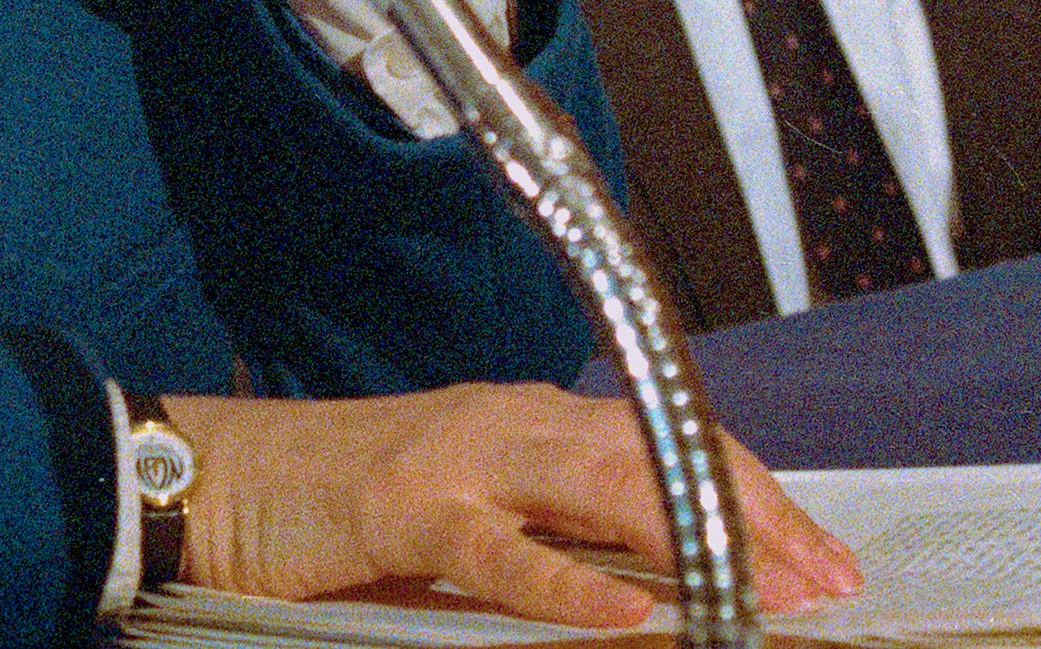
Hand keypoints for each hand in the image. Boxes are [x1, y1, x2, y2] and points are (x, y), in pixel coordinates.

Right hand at [163, 384, 861, 625]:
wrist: (215, 483)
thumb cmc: (338, 510)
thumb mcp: (469, 521)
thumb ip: (554, 542)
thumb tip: (652, 594)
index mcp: (529, 422)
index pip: (670, 442)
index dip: (755, 494)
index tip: (824, 559)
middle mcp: (509, 421)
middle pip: (661, 452)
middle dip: (754, 514)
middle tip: (826, 581)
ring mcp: (457, 457)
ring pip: (600, 482)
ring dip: (694, 536)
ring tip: (762, 591)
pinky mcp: (401, 508)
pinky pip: (500, 550)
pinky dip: (568, 586)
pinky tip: (627, 618)